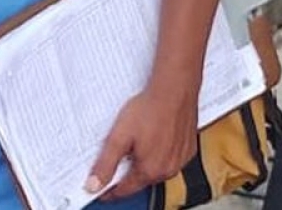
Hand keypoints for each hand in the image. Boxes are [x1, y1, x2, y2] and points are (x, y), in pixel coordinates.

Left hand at [86, 84, 198, 199]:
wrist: (175, 91)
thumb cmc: (149, 109)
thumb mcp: (118, 137)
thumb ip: (105, 164)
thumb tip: (94, 184)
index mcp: (149, 170)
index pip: (125, 190)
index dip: (110, 191)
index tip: (101, 191)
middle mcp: (168, 170)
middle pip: (140, 180)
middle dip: (126, 174)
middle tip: (114, 161)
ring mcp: (180, 160)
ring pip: (155, 169)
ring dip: (143, 164)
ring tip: (134, 144)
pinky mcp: (187, 149)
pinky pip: (169, 159)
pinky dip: (159, 154)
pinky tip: (152, 139)